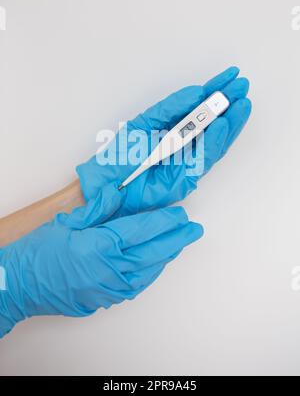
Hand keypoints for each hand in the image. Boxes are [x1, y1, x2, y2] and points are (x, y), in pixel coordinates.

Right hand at [0, 183, 201, 337]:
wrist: (19, 285)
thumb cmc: (38, 254)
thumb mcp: (66, 222)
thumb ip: (97, 209)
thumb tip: (118, 194)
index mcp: (99, 245)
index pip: (141, 230)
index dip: (163, 221)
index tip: (179, 214)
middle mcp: (109, 269)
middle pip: (152, 252)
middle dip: (176, 239)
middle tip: (194, 229)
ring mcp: (108, 288)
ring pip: (148, 270)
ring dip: (166, 255)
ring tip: (180, 243)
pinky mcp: (105, 299)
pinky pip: (136, 285)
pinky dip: (151, 271)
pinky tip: (156, 263)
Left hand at [77, 67, 250, 216]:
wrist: (106, 185)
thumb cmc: (120, 155)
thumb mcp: (145, 123)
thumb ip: (170, 108)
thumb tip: (196, 92)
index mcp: (172, 127)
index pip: (199, 107)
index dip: (215, 90)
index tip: (231, 76)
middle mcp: (184, 144)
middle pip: (212, 123)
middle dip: (228, 105)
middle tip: (242, 87)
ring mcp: (186, 161)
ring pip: (214, 141)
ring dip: (229, 122)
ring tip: (240, 104)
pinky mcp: (186, 178)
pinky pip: (203, 158)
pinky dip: (213, 142)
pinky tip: (221, 125)